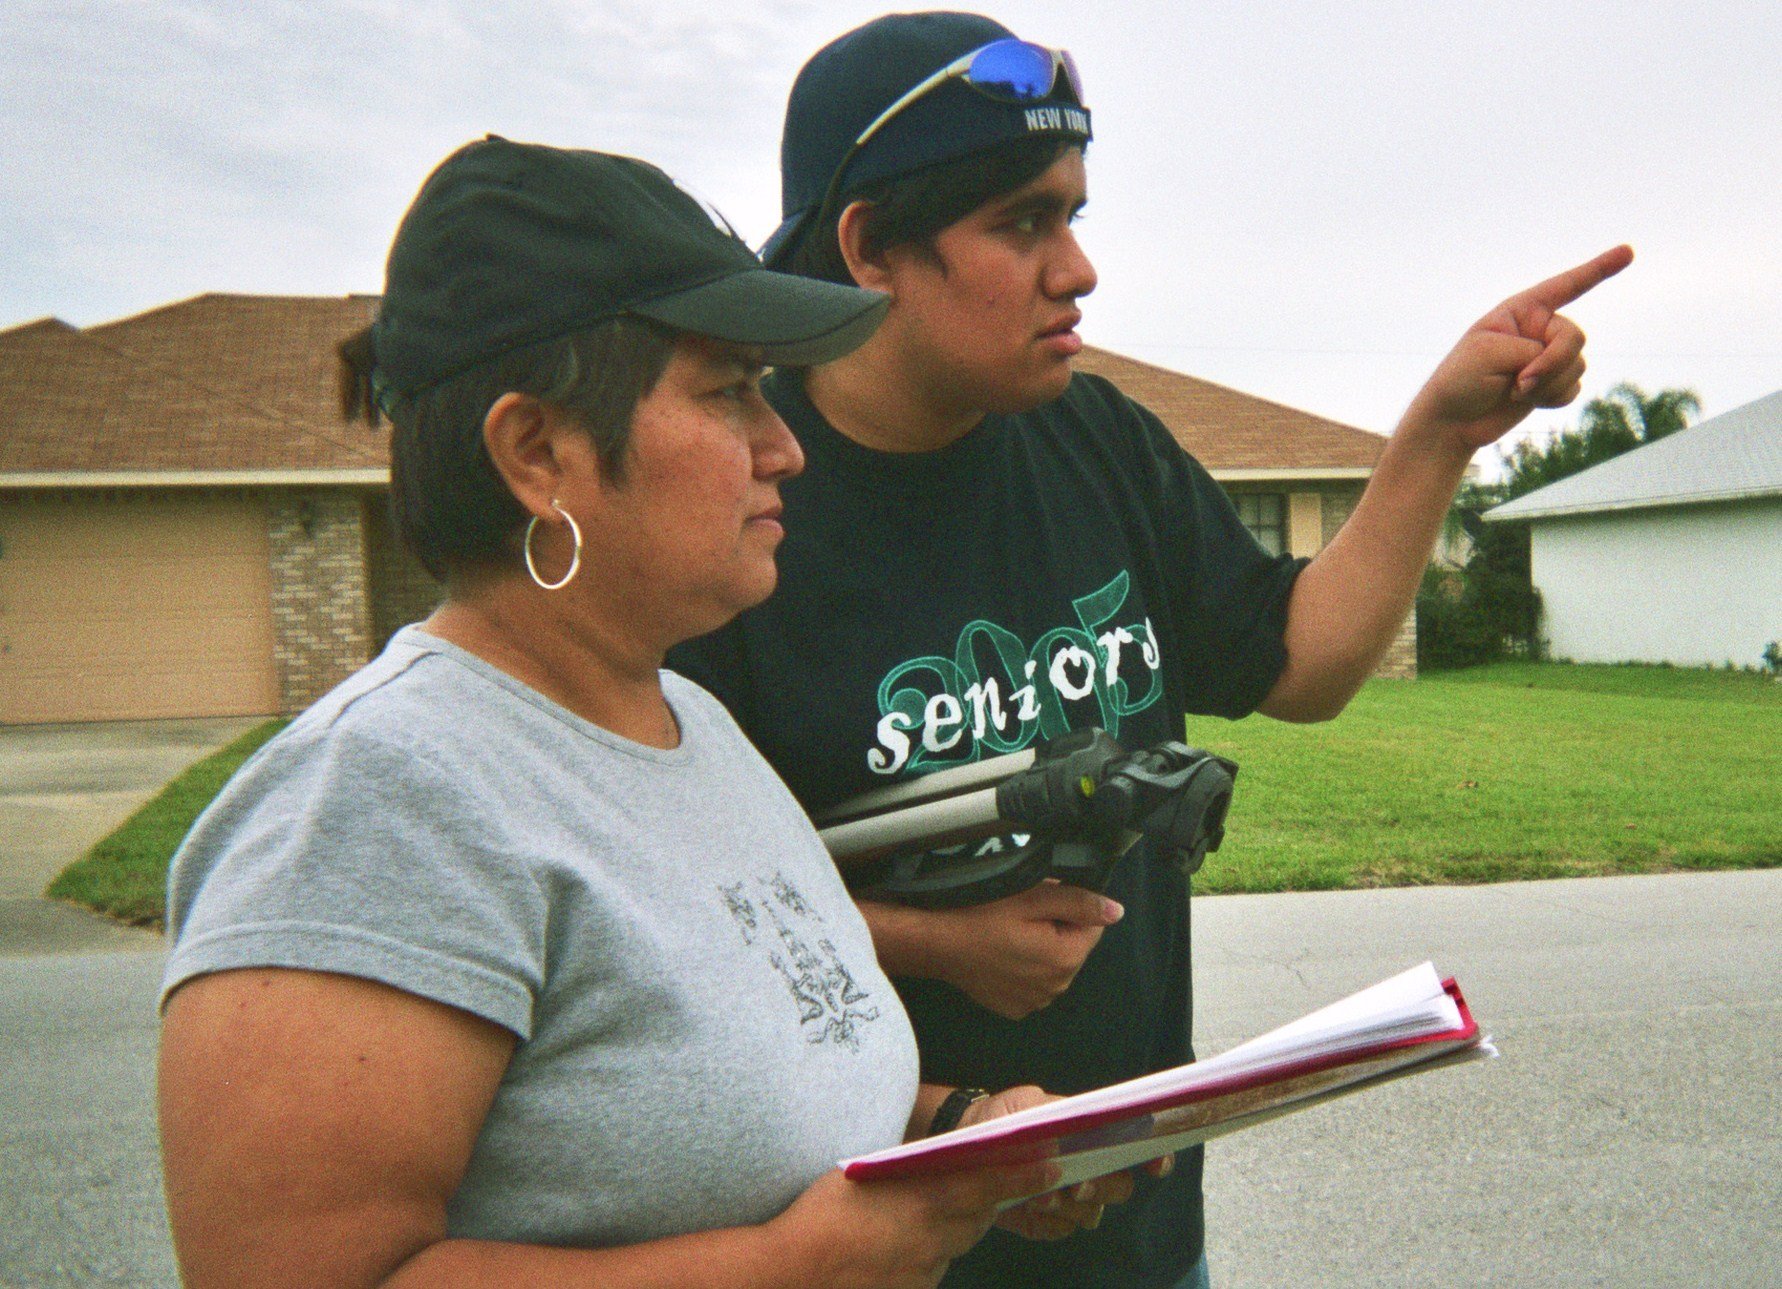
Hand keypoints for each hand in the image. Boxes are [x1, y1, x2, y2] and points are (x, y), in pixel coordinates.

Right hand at [772, 1157, 1061, 1288]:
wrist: (795, 1269)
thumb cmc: (821, 1212)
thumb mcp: (865, 1171)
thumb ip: (906, 1168)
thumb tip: (925, 1162)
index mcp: (924, 1196)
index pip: (988, 1182)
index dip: (1022, 1174)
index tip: (1050, 1164)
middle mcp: (934, 1234)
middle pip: (976, 1216)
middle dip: (981, 1201)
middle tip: (979, 1188)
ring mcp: (925, 1268)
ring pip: (952, 1245)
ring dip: (945, 1231)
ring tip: (907, 1222)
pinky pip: (930, 1270)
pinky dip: (921, 1259)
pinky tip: (890, 1253)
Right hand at [863, 881, 1124, 1018]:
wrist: (937, 942)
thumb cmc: (981, 914)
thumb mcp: (1032, 897)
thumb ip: (1078, 902)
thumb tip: (1116, 912)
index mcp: (1065, 958)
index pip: (1092, 928)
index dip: (1069, 911)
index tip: (1039, 905)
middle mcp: (1057, 988)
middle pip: (1073, 950)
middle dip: (1057, 931)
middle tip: (1021, 918)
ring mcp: (1035, 1003)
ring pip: (1054, 968)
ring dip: (1042, 952)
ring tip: (1008, 937)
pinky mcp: (1015, 1009)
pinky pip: (1034, 985)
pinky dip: (1025, 971)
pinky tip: (1001, 957)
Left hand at [957, 1085, 1156, 1241]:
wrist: (962, 1149)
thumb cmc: (998, 1120)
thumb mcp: (1022, 1105)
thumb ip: (1053, 1112)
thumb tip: (1078, 1128)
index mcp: (1089, 1136)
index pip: (1136, 1146)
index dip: (1155, 1156)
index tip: (1154, 1164)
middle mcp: (1088, 1169)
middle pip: (1119, 1187)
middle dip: (1100, 1188)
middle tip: (1075, 1184)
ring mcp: (1069, 1198)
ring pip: (1092, 1213)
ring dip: (1068, 1206)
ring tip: (1038, 1195)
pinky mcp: (1048, 1221)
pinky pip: (1063, 1230)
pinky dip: (1048, 1222)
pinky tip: (1028, 1207)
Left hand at [1403, 245, 1632, 453]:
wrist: (1450, 421)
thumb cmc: (1460, 379)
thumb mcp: (1490, 354)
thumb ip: (1534, 353)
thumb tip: (1561, 371)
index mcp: (1521, 310)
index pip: (1566, 286)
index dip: (1599, 268)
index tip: (1629, 251)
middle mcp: (1538, 330)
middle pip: (1575, 337)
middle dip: (1553, 362)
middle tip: (1519, 381)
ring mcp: (1546, 357)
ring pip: (1577, 365)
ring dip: (1548, 384)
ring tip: (1513, 391)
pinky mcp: (1550, 384)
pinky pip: (1573, 388)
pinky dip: (1552, 398)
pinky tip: (1526, 401)